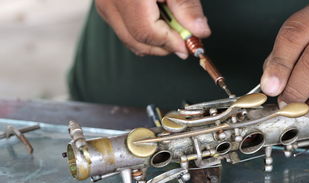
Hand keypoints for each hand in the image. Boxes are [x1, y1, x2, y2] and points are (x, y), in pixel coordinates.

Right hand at [95, 0, 210, 57]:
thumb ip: (187, 6)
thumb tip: (198, 30)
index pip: (147, 32)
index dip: (171, 43)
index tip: (190, 44)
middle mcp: (110, 0)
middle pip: (137, 41)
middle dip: (164, 46)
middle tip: (185, 39)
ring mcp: (105, 3)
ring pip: (129, 38)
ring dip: (155, 41)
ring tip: (173, 26)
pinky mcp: (105, 4)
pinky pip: (124, 28)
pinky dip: (143, 31)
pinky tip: (158, 20)